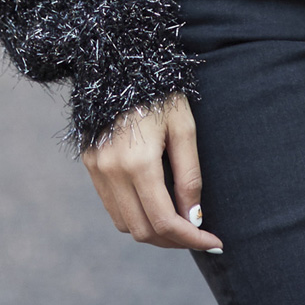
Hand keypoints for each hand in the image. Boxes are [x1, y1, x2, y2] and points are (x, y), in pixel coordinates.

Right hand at [81, 95, 221, 252]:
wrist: (120, 62)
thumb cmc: (160, 91)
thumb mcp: (184, 128)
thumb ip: (189, 176)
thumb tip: (193, 218)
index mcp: (137, 162)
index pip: (164, 221)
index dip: (191, 239)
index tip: (214, 242)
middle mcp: (110, 171)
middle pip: (142, 230)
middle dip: (174, 240)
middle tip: (200, 234)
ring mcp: (96, 169)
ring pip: (124, 223)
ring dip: (153, 231)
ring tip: (180, 223)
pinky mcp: (90, 164)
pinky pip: (112, 205)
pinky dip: (135, 215)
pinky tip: (156, 204)